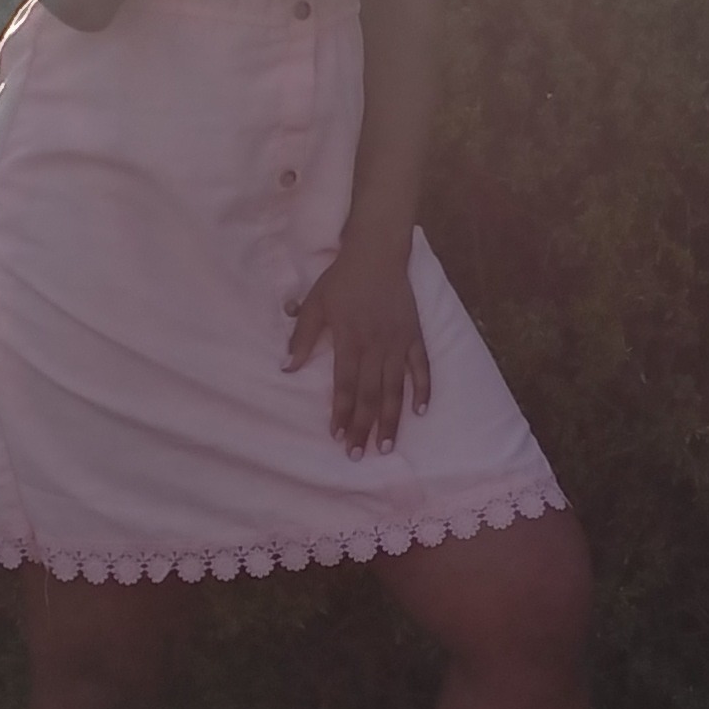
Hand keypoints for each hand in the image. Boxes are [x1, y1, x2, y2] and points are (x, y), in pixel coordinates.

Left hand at [285, 234, 432, 457]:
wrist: (378, 252)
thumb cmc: (342, 279)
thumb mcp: (315, 304)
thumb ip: (301, 337)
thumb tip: (287, 368)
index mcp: (350, 340)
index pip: (346, 385)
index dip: (343, 413)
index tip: (338, 437)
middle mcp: (376, 346)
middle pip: (370, 394)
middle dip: (364, 427)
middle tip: (360, 456)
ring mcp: (398, 342)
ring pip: (395, 388)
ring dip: (390, 419)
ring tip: (386, 446)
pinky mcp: (415, 336)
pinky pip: (421, 368)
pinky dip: (422, 390)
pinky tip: (419, 413)